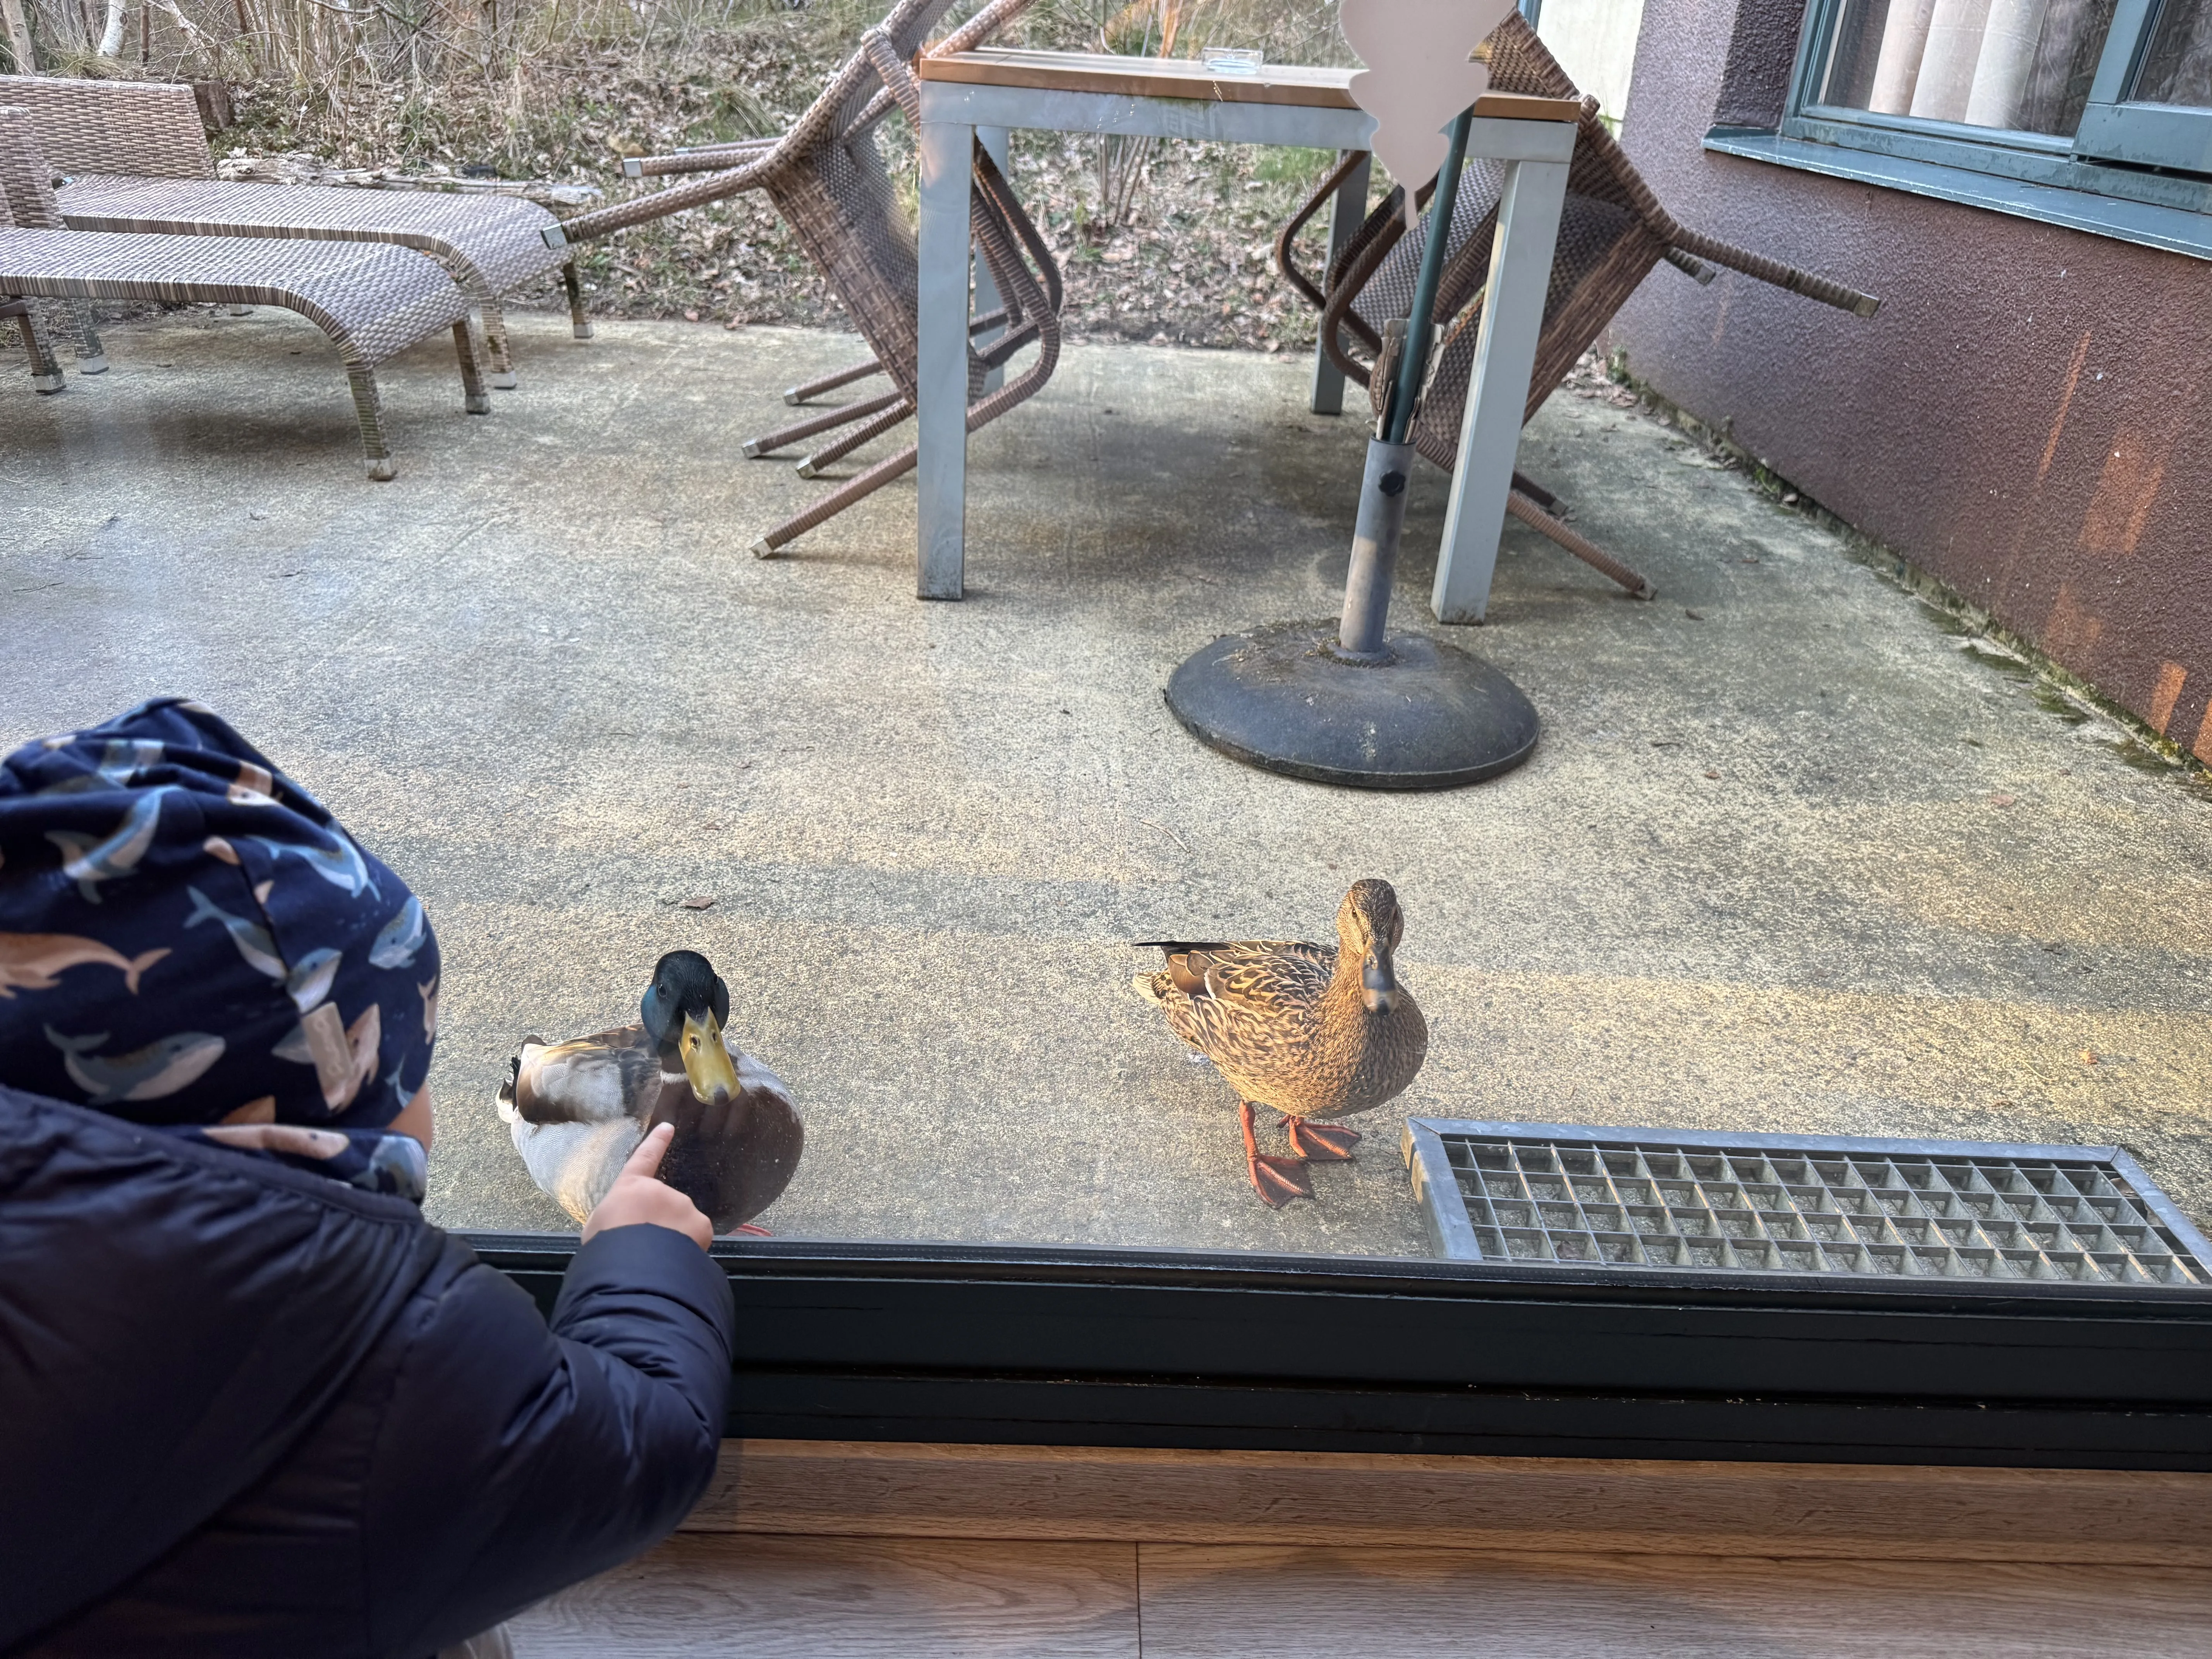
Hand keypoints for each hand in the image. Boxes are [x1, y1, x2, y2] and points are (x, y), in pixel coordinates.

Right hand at [582, 1123, 712, 1251]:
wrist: (632, 1264)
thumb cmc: (606, 1244)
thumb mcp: (599, 1226)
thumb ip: (618, 1217)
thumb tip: (626, 1224)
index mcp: (631, 1187)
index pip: (644, 1158)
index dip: (656, 1143)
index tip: (668, 1127)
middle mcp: (661, 1191)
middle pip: (663, 1208)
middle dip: (658, 1226)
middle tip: (645, 1248)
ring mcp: (683, 1205)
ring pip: (681, 1225)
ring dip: (673, 1240)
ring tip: (656, 1259)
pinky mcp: (701, 1224)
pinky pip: (696, 1239)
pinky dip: (688, 1250)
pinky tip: (674, 1262)